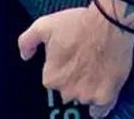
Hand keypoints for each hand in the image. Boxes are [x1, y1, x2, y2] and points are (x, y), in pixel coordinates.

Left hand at [18, 0, 133, 116]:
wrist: (108, 23)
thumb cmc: (77, 23)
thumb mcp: (44, 25)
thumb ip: (27, 41)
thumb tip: (25, 56)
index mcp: (51, 77)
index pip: (52, 80)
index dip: (60, 67)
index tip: (68, 56)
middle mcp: (67, 91)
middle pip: (67, 91)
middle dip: (73, 79)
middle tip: (82, 60)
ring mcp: (87, 96)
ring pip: (83, 98)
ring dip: (87, 88)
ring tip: (94, 67)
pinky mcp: (106, 97)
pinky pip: (99, 111)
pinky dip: (99, 104)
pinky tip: (101, 88)